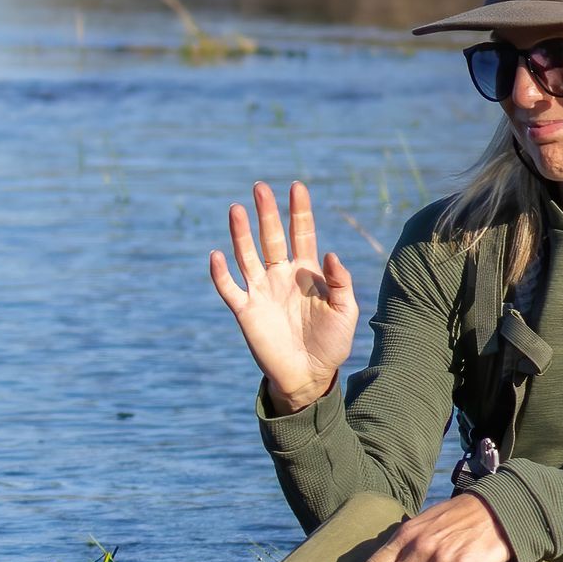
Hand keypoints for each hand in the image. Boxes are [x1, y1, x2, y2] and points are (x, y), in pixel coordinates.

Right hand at [208, 180, 358, 412]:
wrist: (309, 375)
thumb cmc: (332, 343)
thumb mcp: (345, 311)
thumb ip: (340, 282)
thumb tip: (329, 253)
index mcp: (307, 273)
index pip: (301, 234)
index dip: (299, 211)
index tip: (297, 186)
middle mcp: (281, 276)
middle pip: (271, 237)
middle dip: (266, 212)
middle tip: (260, 187)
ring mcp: (261, 291)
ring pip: (247, 255)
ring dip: (240, 233)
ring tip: (236, 208)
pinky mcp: (246, 311)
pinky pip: (229, 288)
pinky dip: (221, 273)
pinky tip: (217, 255)